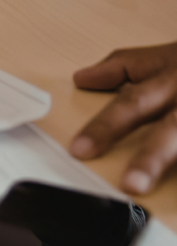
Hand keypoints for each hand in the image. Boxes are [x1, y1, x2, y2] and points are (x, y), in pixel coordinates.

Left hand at [70, 42, 176, 193]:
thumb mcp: (165, 55)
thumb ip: (123, 66)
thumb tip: (82, 78)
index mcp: (171, 78)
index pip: (132, 103)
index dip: (105, 126)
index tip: (79, 150)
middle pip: (173, 129)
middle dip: (153, 157)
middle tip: (131, 185)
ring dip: (171, 162)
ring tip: (151, 190)